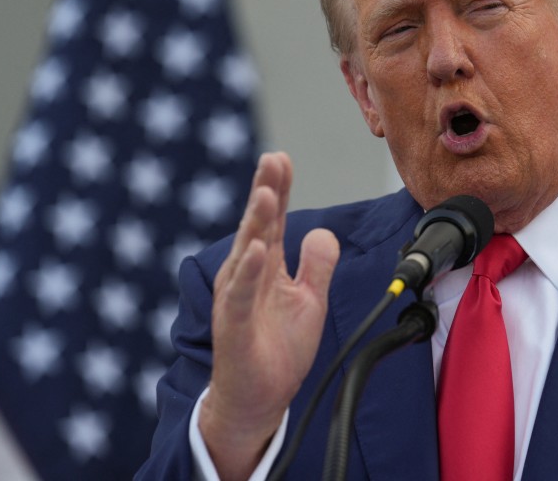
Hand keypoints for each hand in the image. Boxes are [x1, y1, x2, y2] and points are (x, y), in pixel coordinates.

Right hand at [198, 152, 338, 480]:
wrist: (259, 399)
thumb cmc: (278, 349)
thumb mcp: (309, 301)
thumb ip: (317, 266)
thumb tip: (321, 231)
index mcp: (265, 267)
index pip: (272, 221)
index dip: (278, 189)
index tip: (281, 158)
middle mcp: (246, 276)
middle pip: (257, 226)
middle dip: (265, 191)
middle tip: (273, 159)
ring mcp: (238, 299)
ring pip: (247, 253)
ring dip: (256, 222)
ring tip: (268, 192)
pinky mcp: (236, 326)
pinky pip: (243, 295)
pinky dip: (249, 271)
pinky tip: (257, 249)